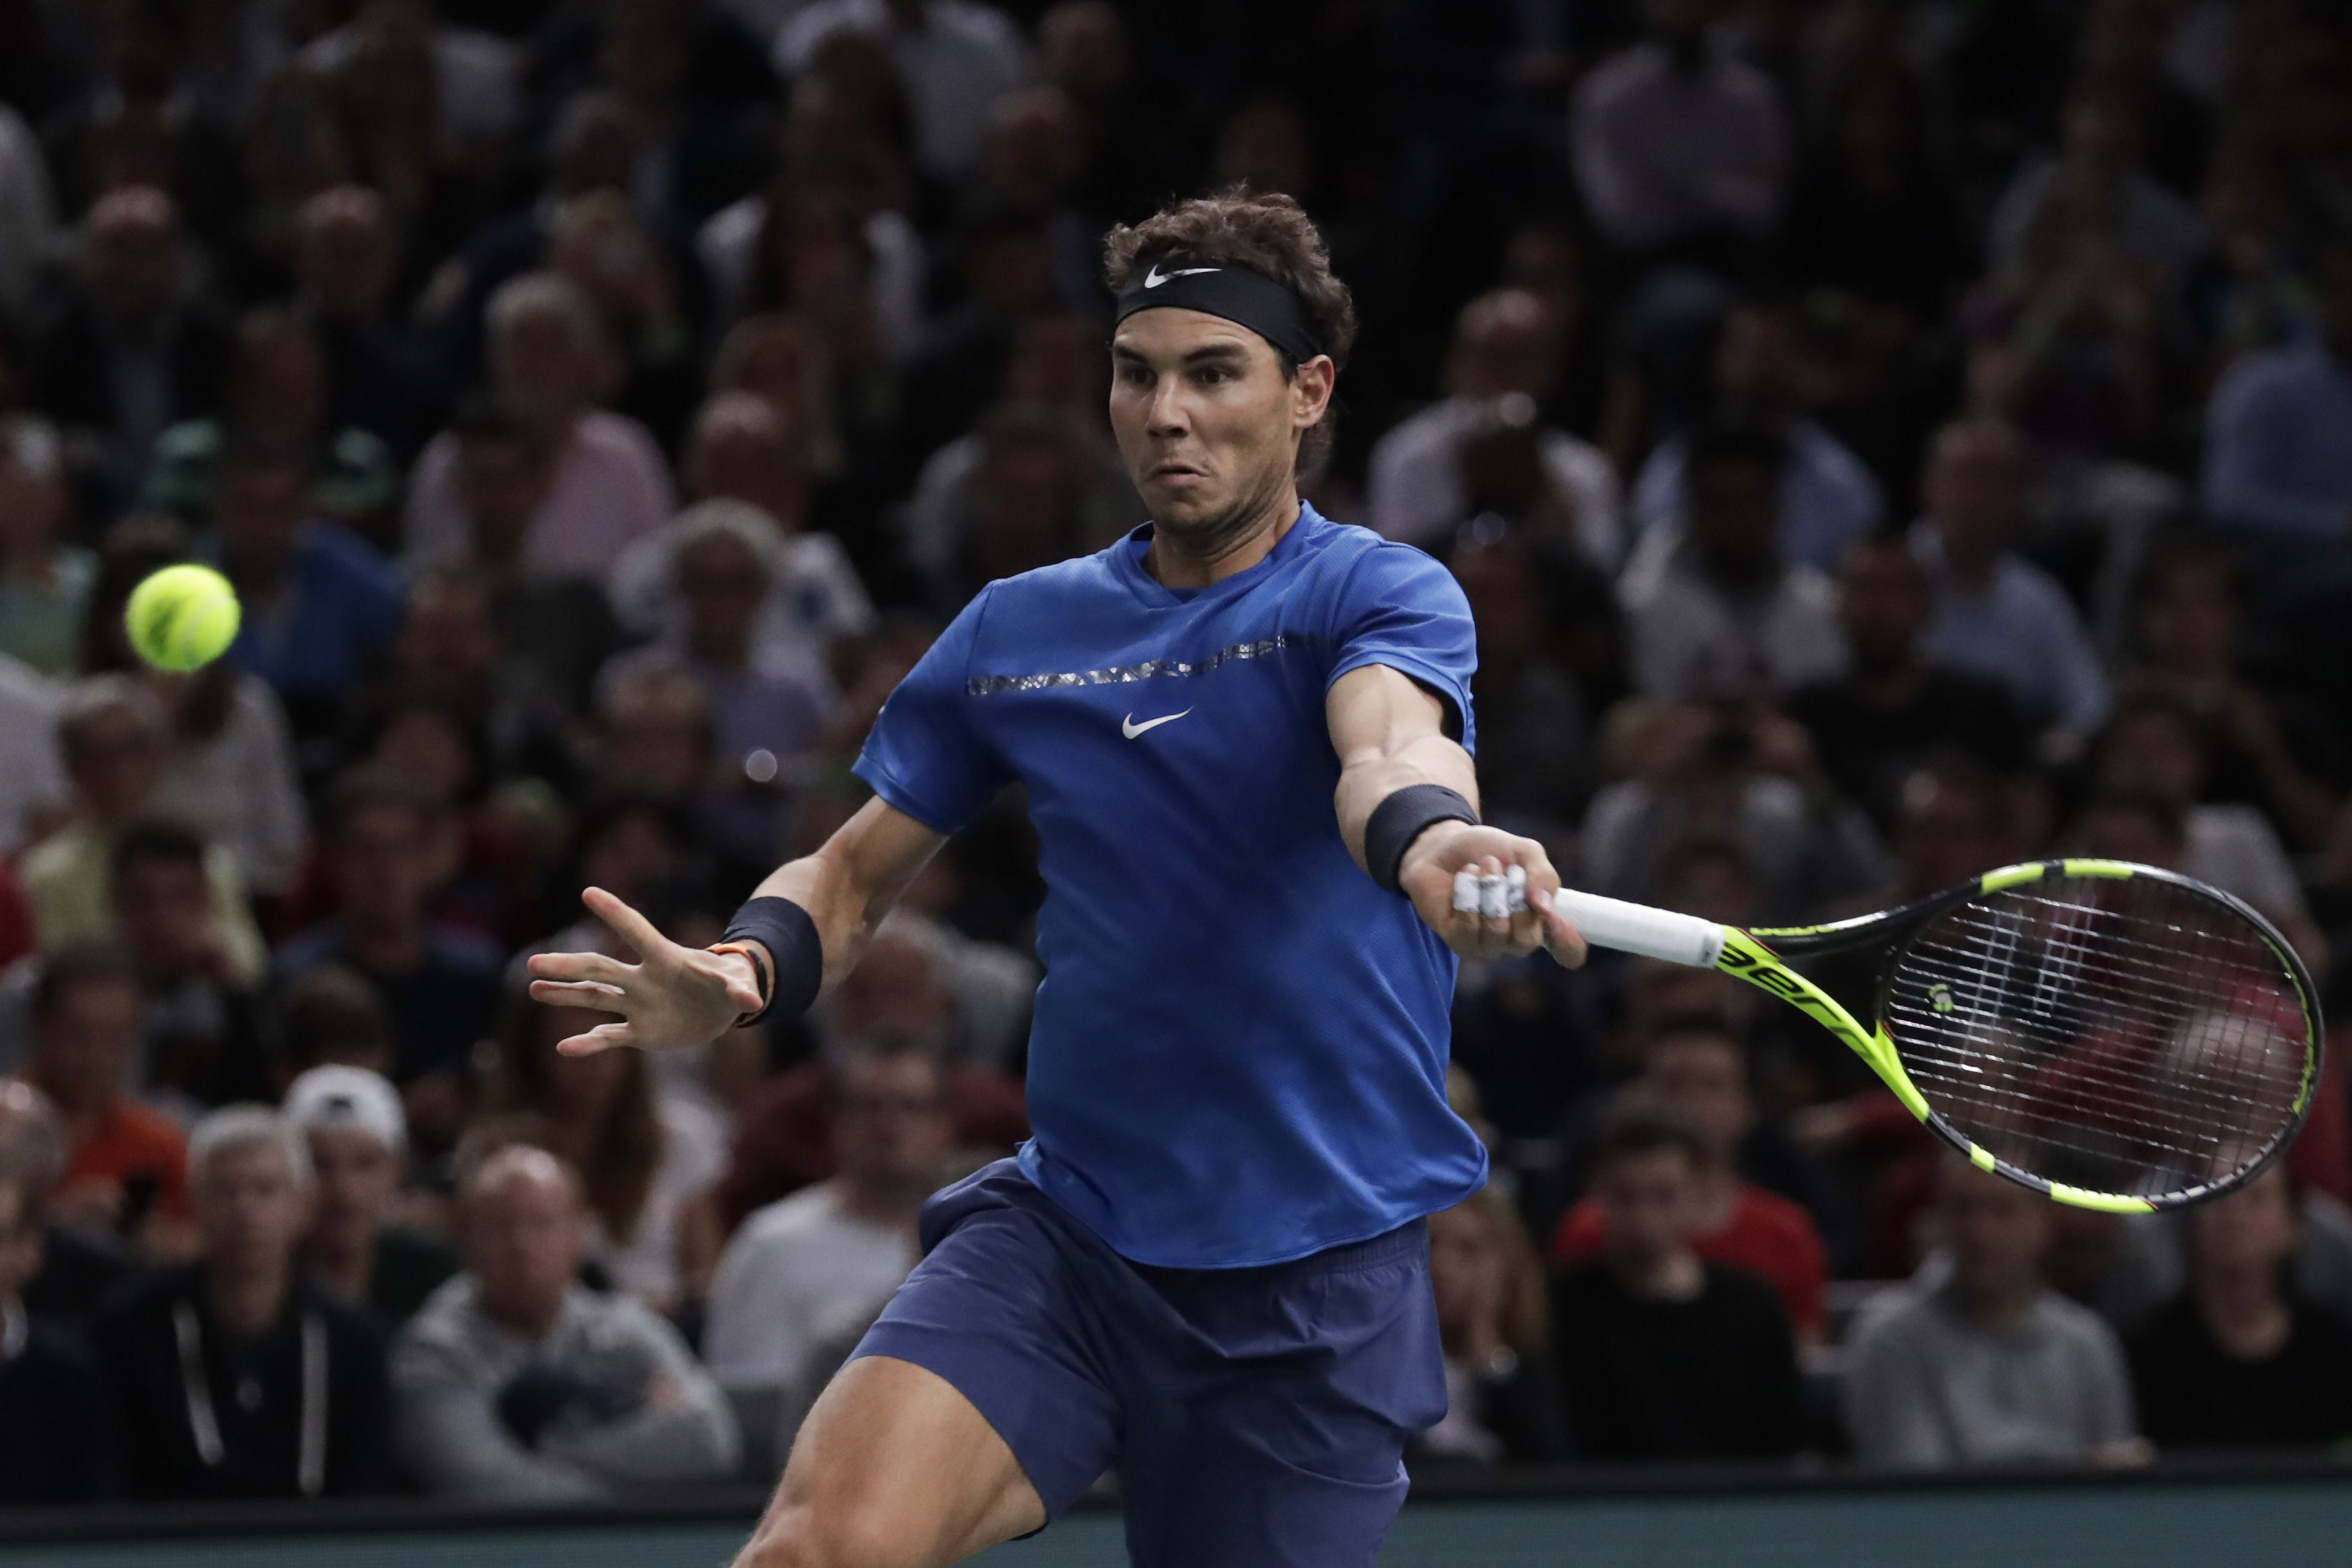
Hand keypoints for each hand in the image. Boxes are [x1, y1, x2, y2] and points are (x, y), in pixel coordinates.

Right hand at [525, 887, 767, 1054]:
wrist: (722, 1009)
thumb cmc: (730, 983)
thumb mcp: (740, 983)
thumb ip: (742, 989)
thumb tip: (753, 999)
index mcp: (666, 958)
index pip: (637, 931)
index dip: (615, 914)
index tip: (588, 892)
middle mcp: (644, 978)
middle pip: (601, 968)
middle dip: (569, 966)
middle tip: (533, 963)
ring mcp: (638, 1004)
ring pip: (595, 997)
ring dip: (566, 995)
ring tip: (534, 989)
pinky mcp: (641, 1032)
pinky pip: (610, 1037)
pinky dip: (589, 1044)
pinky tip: (564, 1049)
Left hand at [1398, 822, 1585, 967]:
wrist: (1443, 845)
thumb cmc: (1487, 851)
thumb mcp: (1524, 852)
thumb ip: (1543, 875)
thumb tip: (1545, 906)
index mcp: (1540, 920)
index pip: (1568, 951)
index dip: (1568, 942)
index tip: (1555, 918)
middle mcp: (1515, 939)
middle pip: (1528, 941)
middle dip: (1516, 899)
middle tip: (1505, 869)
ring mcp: (1486, 944)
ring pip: (1497, 931)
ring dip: (1489, 890)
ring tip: (1481, 866)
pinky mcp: (1457, 941)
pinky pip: (1467, 927)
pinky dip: (1467, 894)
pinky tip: (1464, 877)